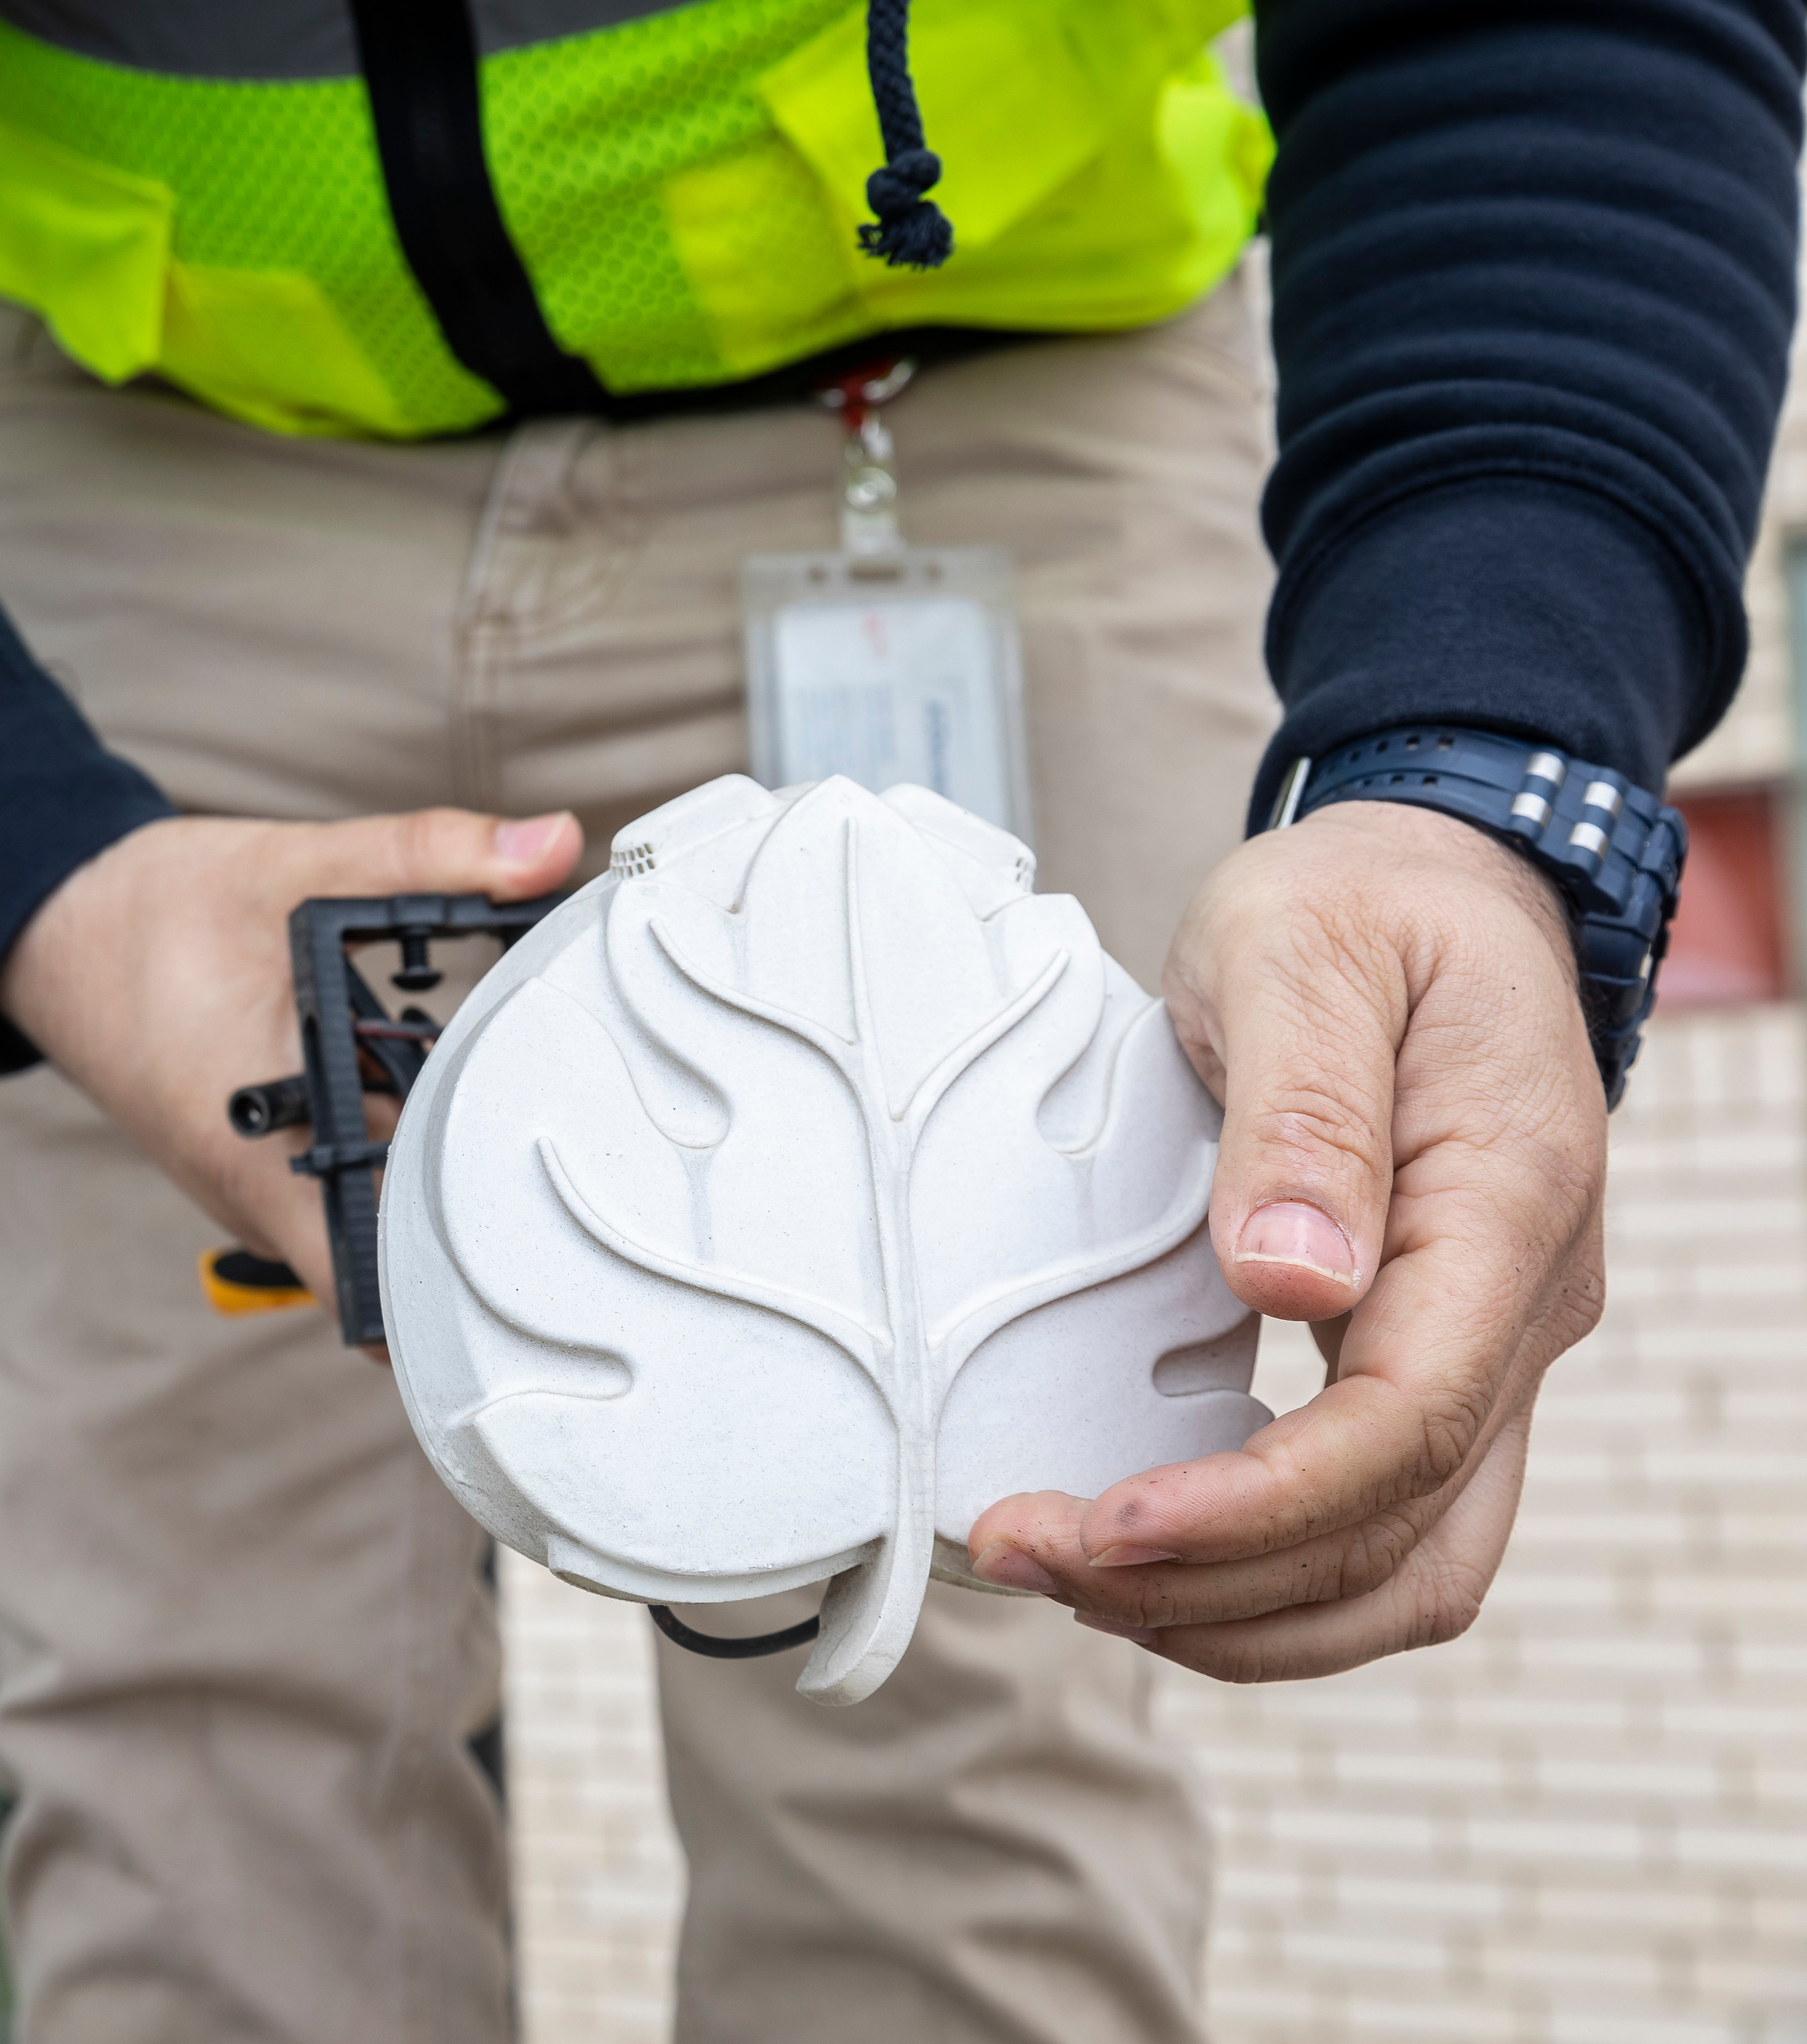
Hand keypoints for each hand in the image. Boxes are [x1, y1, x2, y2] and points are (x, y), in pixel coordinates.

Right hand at [0, 807, 584, 1320]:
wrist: (54, 928)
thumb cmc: (149, 916)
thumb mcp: (294, 868)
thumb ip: (428, 855)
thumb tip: (552, 843)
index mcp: (260, 1159)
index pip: (375, 1293)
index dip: (458, 1297)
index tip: (540, 1262)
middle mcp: (259, 1197)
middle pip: (394, 1263)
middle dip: (475, 1226)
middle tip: (559, 1166)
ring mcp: (260, 1183)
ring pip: (374, 1218)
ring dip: (438, 1179)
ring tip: (518, 1122)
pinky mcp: (263, 1157)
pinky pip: (346, 1179)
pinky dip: (397, 1147)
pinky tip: (444, 1090)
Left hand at [967, 801, 1606, 1678]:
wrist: (1437, 893)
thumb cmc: (1366, 909)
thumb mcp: (1305, 954)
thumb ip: (1304, 1110)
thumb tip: (1291, 1277)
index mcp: (1505, 1208)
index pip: (1401, 1428)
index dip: (1252, 1507)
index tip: (1105, 1527)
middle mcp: (1523, 1307)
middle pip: (1400, 1537)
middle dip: (1212, 1583)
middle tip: (1031, 1556)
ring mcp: (1490, 1348)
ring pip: (1408, 1570)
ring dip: (1243, 1609)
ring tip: (1074, 1583)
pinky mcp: (1433, 1363)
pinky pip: (1383, 1525)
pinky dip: (1269, 1575)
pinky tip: (1151, 1557)